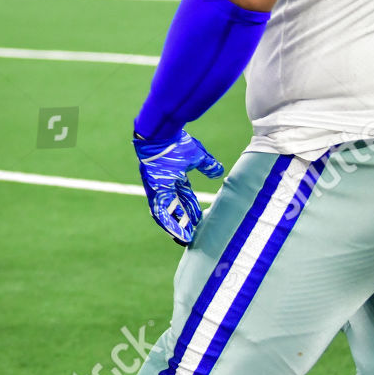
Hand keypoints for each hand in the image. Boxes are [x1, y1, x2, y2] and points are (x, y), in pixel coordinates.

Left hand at [134, 130, 224, 244]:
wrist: (162, 135)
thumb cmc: (177, 143)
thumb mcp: (197, 156)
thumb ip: (207, 165)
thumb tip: (218, 171)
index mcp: (176, 177)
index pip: (185, 197)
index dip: (192, 209)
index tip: (199, 220)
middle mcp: (166, 185)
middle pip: (176, 207)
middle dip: (183, 221)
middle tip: (191, 235)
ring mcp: (159, 189)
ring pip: (167, 213)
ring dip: (176, 227)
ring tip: (185, 239)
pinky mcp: (155, 191)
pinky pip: (161, 211)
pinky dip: (169, 223)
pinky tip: (176, 233)